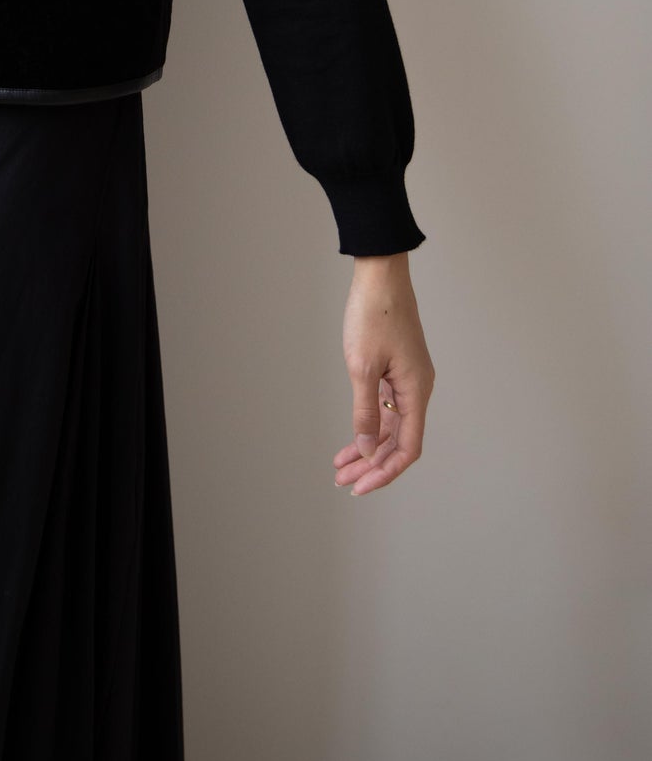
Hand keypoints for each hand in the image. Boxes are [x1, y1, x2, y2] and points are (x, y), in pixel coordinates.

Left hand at [333, 252, 434, 495]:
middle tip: (344, 483)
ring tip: (342, 468)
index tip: (361, 487)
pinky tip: (353, 439)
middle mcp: (418, 389)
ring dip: (368, 448)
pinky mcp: (398, 368)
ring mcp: (409, 379)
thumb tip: (368, 451)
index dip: (385, 472)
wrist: (380, 273)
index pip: (407, 448)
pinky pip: (387, 407)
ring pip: (391, 426)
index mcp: (416, 391)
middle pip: (399, 441)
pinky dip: (370, 424)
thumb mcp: (362, 367)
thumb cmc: (373, 314)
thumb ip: (365, 412)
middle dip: (372, 465)